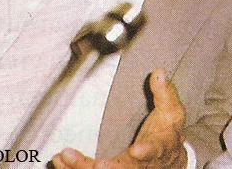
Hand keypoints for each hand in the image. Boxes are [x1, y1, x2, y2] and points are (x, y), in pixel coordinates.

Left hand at [52, 68, 186, 168]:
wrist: (170, 160)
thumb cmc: (168, 131)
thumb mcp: (172, 111)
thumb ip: (165, 92)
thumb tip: (159, 72)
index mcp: (159, 148)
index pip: (154, 150)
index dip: (145, 152)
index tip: (135, 150)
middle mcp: (142, 165)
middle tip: (95, 166)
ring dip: (82, 168)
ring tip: (64, 158)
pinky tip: (59, 161)